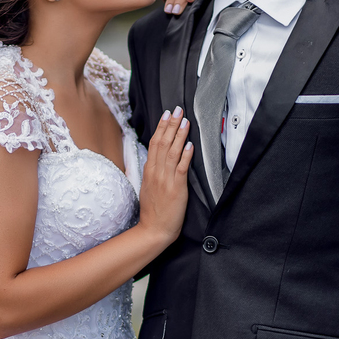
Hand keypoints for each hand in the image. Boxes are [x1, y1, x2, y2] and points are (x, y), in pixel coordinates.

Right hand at [137, 106, 192, 242]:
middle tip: (177, 109)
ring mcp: (166, 179)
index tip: (167, 114)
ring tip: (185, 121)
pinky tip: (190, 145)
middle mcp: (156, 172)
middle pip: (163, 142)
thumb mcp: (148, 187)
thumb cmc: (153, 210)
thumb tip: (158, 158)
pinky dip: (185, 155)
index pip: (154, 143)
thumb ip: (153, 171)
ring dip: (179, 135)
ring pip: (172, 152)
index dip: (161, 127)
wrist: (154, 229)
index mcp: (149, 170)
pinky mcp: (176, 188)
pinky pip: (181, 169)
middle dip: (171, 124)